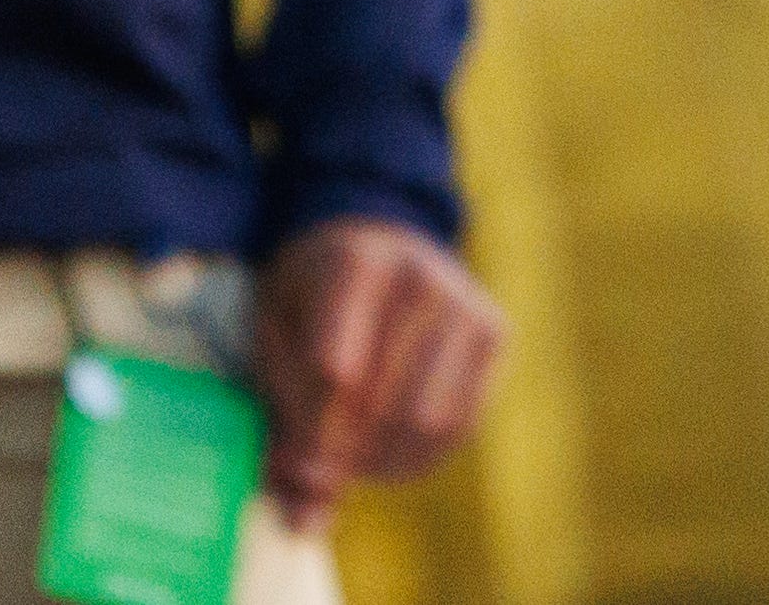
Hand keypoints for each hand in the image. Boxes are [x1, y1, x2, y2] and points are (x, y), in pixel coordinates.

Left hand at [253, 220, 498, 523]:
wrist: (379, 246)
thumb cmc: (312, 301)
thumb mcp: (274, 338)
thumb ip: (283, 416)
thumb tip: (305, 522)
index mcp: (357, 263)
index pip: (335, 372)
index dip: (309, 432)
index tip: (288, 466)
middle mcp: (423, 276)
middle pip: (383, 400)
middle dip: (343, 454)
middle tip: (313, 475)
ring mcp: (467, 303)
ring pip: (427, 419)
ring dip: (381, 461)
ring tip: (347, 464)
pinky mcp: (493, 333)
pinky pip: (461, 423)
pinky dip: (420, 457)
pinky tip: (387, 456)